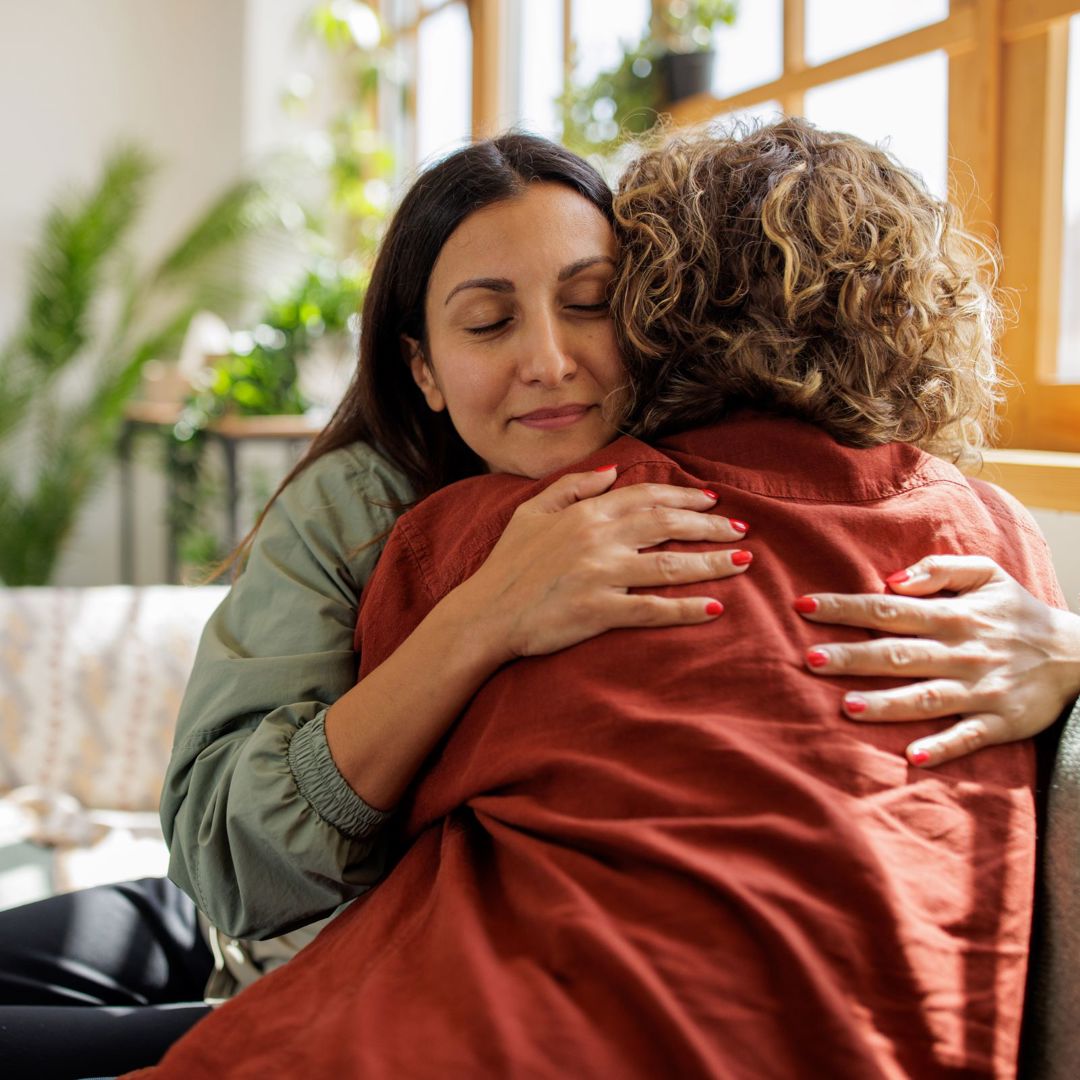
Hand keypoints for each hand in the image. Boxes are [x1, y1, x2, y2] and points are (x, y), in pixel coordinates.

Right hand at [459, 465, 750, 660]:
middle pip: (667, 525)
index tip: (712, 502)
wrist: (483, 614)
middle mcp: (598, 539)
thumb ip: (572, 487)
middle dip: (710, 527)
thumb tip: (610, 471)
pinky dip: (686, 609)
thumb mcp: (531, 512)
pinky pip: (652, 609)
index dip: (684, 499)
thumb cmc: (506, 566)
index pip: (646, 497)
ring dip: (711, 563)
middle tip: (742, 530)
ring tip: (744, 563)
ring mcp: (600, 575)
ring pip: (669, 565)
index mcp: (584, 514)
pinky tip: (716, 608)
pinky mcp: (599, 611)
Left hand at [793, 555, 1079, 767]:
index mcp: (952, 615)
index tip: (804, 607)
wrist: (1079, 656)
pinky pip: (969, 737)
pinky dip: (943, 747)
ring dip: (888, 704)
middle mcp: (961, 652)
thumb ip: (939, 568)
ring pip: (927, 697)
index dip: (845, 607)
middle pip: (898, 653)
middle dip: (853, 656)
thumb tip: (892, 579)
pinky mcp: (1000, 722)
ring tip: (848, 708)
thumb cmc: (1018, 612)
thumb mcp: (987, 575)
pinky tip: (913, 756)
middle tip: (811, 659)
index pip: (887, 608)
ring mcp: (980, 690)